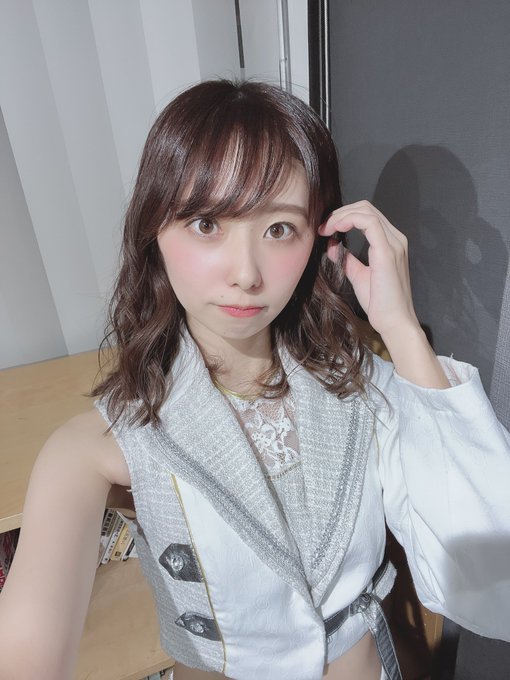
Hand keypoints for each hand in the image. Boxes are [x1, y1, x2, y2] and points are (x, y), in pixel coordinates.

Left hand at [318, 200, 419, 340]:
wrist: (394, 322)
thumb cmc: (380, 303)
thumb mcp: (358, 276)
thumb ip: (347, 259)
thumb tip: (332, 245)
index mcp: (390, 243)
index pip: (367, 215)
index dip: (344, 216)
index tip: (326, 229)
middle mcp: (395, 239)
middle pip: (366, 207)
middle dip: (340, 212)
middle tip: (322, 227)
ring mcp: (394, 244)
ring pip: (367, 211)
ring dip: (341, 215)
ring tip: (326, 228)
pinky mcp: (388, 252)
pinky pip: (369, 223)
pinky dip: (349, 220)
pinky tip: (335, 229)